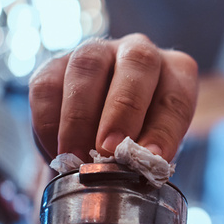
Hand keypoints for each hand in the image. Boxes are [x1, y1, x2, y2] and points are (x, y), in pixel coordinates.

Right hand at [29, 34, 197, 161]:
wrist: (100, 136)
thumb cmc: (139, 141)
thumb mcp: (154, 149)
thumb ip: (148, 155)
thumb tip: (131, 172)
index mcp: (176, 71)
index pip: (176, 95)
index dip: (165, 128)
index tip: (153, 158)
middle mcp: (138, 52)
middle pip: (137, 63)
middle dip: (122, 110)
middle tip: (109, 151)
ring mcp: (97, 53)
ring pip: (87, 67)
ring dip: (81, 118)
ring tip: (77, 157)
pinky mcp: (55, 65)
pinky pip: (47, 86)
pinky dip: (49, 123)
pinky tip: (57, 152)